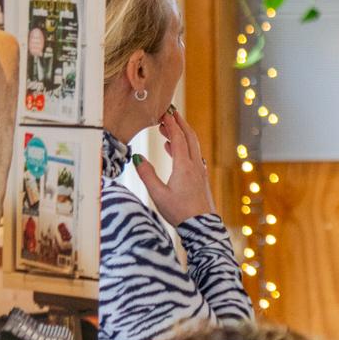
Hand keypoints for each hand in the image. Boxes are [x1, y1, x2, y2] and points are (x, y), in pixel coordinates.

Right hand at [133, 106, 216, 226]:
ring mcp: (200, 172)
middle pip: (189, 137)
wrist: (202, 226)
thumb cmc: (180, 212)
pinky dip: (185, 148)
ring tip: (167, 131)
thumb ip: (147, 175)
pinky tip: (176, 152)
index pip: (177, 138)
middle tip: (170, 113)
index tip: (164, 113)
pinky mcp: (201, 179)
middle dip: (179, 123)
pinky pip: (194, 156)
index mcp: (183, 166)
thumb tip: (137, 157)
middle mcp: (194, 166)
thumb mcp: (158, 194)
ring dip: (181, 135)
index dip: (170, 124)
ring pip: (193, 146)